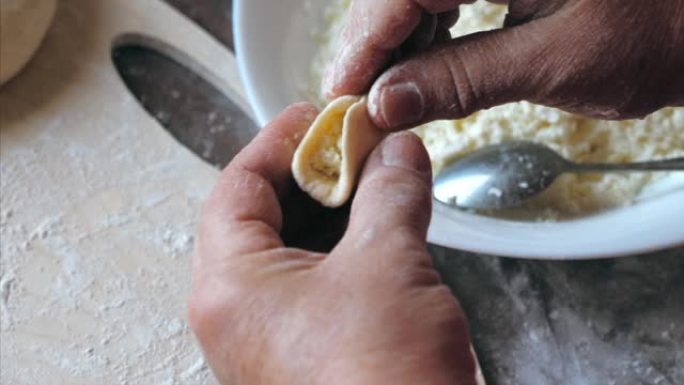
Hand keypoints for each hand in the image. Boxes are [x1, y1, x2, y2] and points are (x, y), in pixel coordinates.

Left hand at [188, 104, 476, 384]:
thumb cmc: (380, 382)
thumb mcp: (388, 265)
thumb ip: (389, 194)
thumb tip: (396, 153)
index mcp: (231, 286)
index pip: (237, 186)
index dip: (280, 142)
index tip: (319, 117)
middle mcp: (238, 313)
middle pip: (261, 215)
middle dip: (313, 176)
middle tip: (356, 146)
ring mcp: (271, 337)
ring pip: (292, 249)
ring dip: (335, 211)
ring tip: (376, 180)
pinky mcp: (307, 352)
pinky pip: (315, 282)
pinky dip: (346, 249)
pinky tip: (382, 230)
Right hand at [325, 0, 683, 128]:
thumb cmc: (660, 31)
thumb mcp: (557, 62)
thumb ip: (465, 79)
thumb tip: (387, 102)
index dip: (368, 40)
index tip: (346, 93)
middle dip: (375, 41)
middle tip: (362, 99)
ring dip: (395, 37)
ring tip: (391, 88)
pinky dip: (425, 28)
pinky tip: (426, 58)